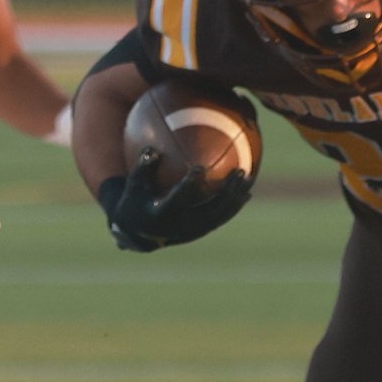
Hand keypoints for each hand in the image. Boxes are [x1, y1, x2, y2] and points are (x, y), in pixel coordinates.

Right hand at [100, 153, 252, 252]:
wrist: (139, 233)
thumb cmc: (136, 200)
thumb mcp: (133, 184)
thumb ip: (143, 166)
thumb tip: (152, 148)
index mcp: (160, 215)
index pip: (177, 200)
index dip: (189, 185)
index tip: (200, 168)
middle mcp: (179, 227)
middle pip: (208, 211)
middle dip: (226, 193)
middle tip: (239, 172)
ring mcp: (192, 232)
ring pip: (219, 216)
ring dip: (236, 198)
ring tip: (248, 177)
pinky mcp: (201, 233)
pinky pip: (221, 219)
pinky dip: (234, 206)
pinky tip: (247, 192)